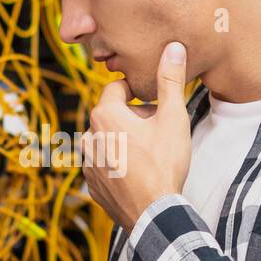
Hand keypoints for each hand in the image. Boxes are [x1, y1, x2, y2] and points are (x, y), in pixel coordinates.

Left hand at [82, 41, 191, 229]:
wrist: (154, 213)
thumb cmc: (164, 163)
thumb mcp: (173, 118)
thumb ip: (170, 80)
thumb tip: (173, 47)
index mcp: (104, 114)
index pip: (118, 88)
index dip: (140, 92)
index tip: (156, 103)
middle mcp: (88, 136)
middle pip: (113, 114)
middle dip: (134, 118)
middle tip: (158, 131)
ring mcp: (87, 162)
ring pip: (108, 139)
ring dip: (125, 140)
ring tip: (150, 153)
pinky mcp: (92, 184)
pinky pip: (104, 164)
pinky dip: (119, 163)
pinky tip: (139, 172)